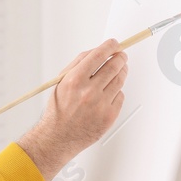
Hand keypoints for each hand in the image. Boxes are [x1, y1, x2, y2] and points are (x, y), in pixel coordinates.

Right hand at [16, 39, 126, 180]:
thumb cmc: (59, 109)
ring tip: (118, 71)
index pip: (99, 55)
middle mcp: (89, 92)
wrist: (58, 136)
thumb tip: (98, 51)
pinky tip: (108, 94)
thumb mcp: (62, 81)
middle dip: (120, 57)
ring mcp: (101, 105)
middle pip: (114, 66)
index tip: (114, 44)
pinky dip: (117, 92)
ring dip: (121, 72)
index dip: (110, 46)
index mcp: (75, 80)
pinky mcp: (109, 116)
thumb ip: (79, 63)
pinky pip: (120, 96)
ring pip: (120, 80)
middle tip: (121, 56)